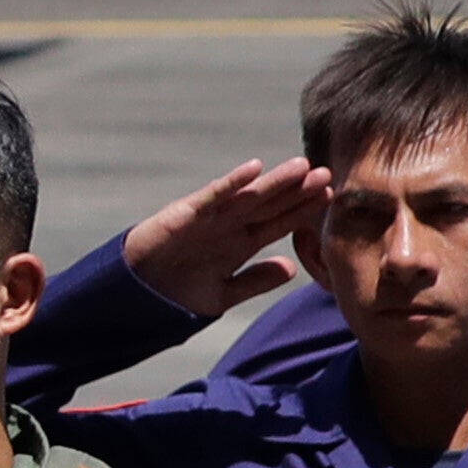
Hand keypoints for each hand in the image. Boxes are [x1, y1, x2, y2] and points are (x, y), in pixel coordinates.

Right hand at [117, 156, 327, 322]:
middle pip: (270, 204)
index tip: (332, 197)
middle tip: (327, 172)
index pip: (279, 222)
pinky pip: (212, 196)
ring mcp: (209, 218)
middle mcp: (228, 226)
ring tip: (302, 167)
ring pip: (248, 196)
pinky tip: (254, 169)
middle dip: (297, 191)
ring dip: (274, 182)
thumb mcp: (222, 294)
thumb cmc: (175, 296)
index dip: (303, 210)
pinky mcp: (185, 214)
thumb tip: (291, 269)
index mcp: (240, 244)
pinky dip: (232, 183)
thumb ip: (255, 281)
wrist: (135, 300)